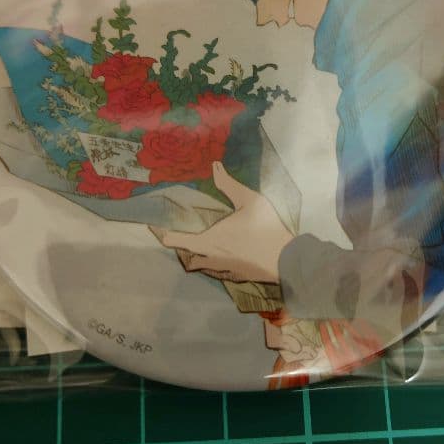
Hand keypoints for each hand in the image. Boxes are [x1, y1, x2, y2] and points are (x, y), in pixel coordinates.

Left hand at [155, 162, 293, 282]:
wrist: (287, 259)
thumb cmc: (265, 229)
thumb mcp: (249, 201)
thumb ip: (229, 184)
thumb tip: (215, 166)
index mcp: (210, 241)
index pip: (178, 241)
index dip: (164, 235)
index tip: (156, 229)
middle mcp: (212, 258)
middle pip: (188, 256)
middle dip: (181, 247)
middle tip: (178, 236)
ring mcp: (225, 270)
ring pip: (203, 266)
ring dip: (197, 257)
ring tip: (197, 247)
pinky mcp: (238, 276)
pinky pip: (219, 272)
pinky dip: (214, 265)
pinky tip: (221, 258)